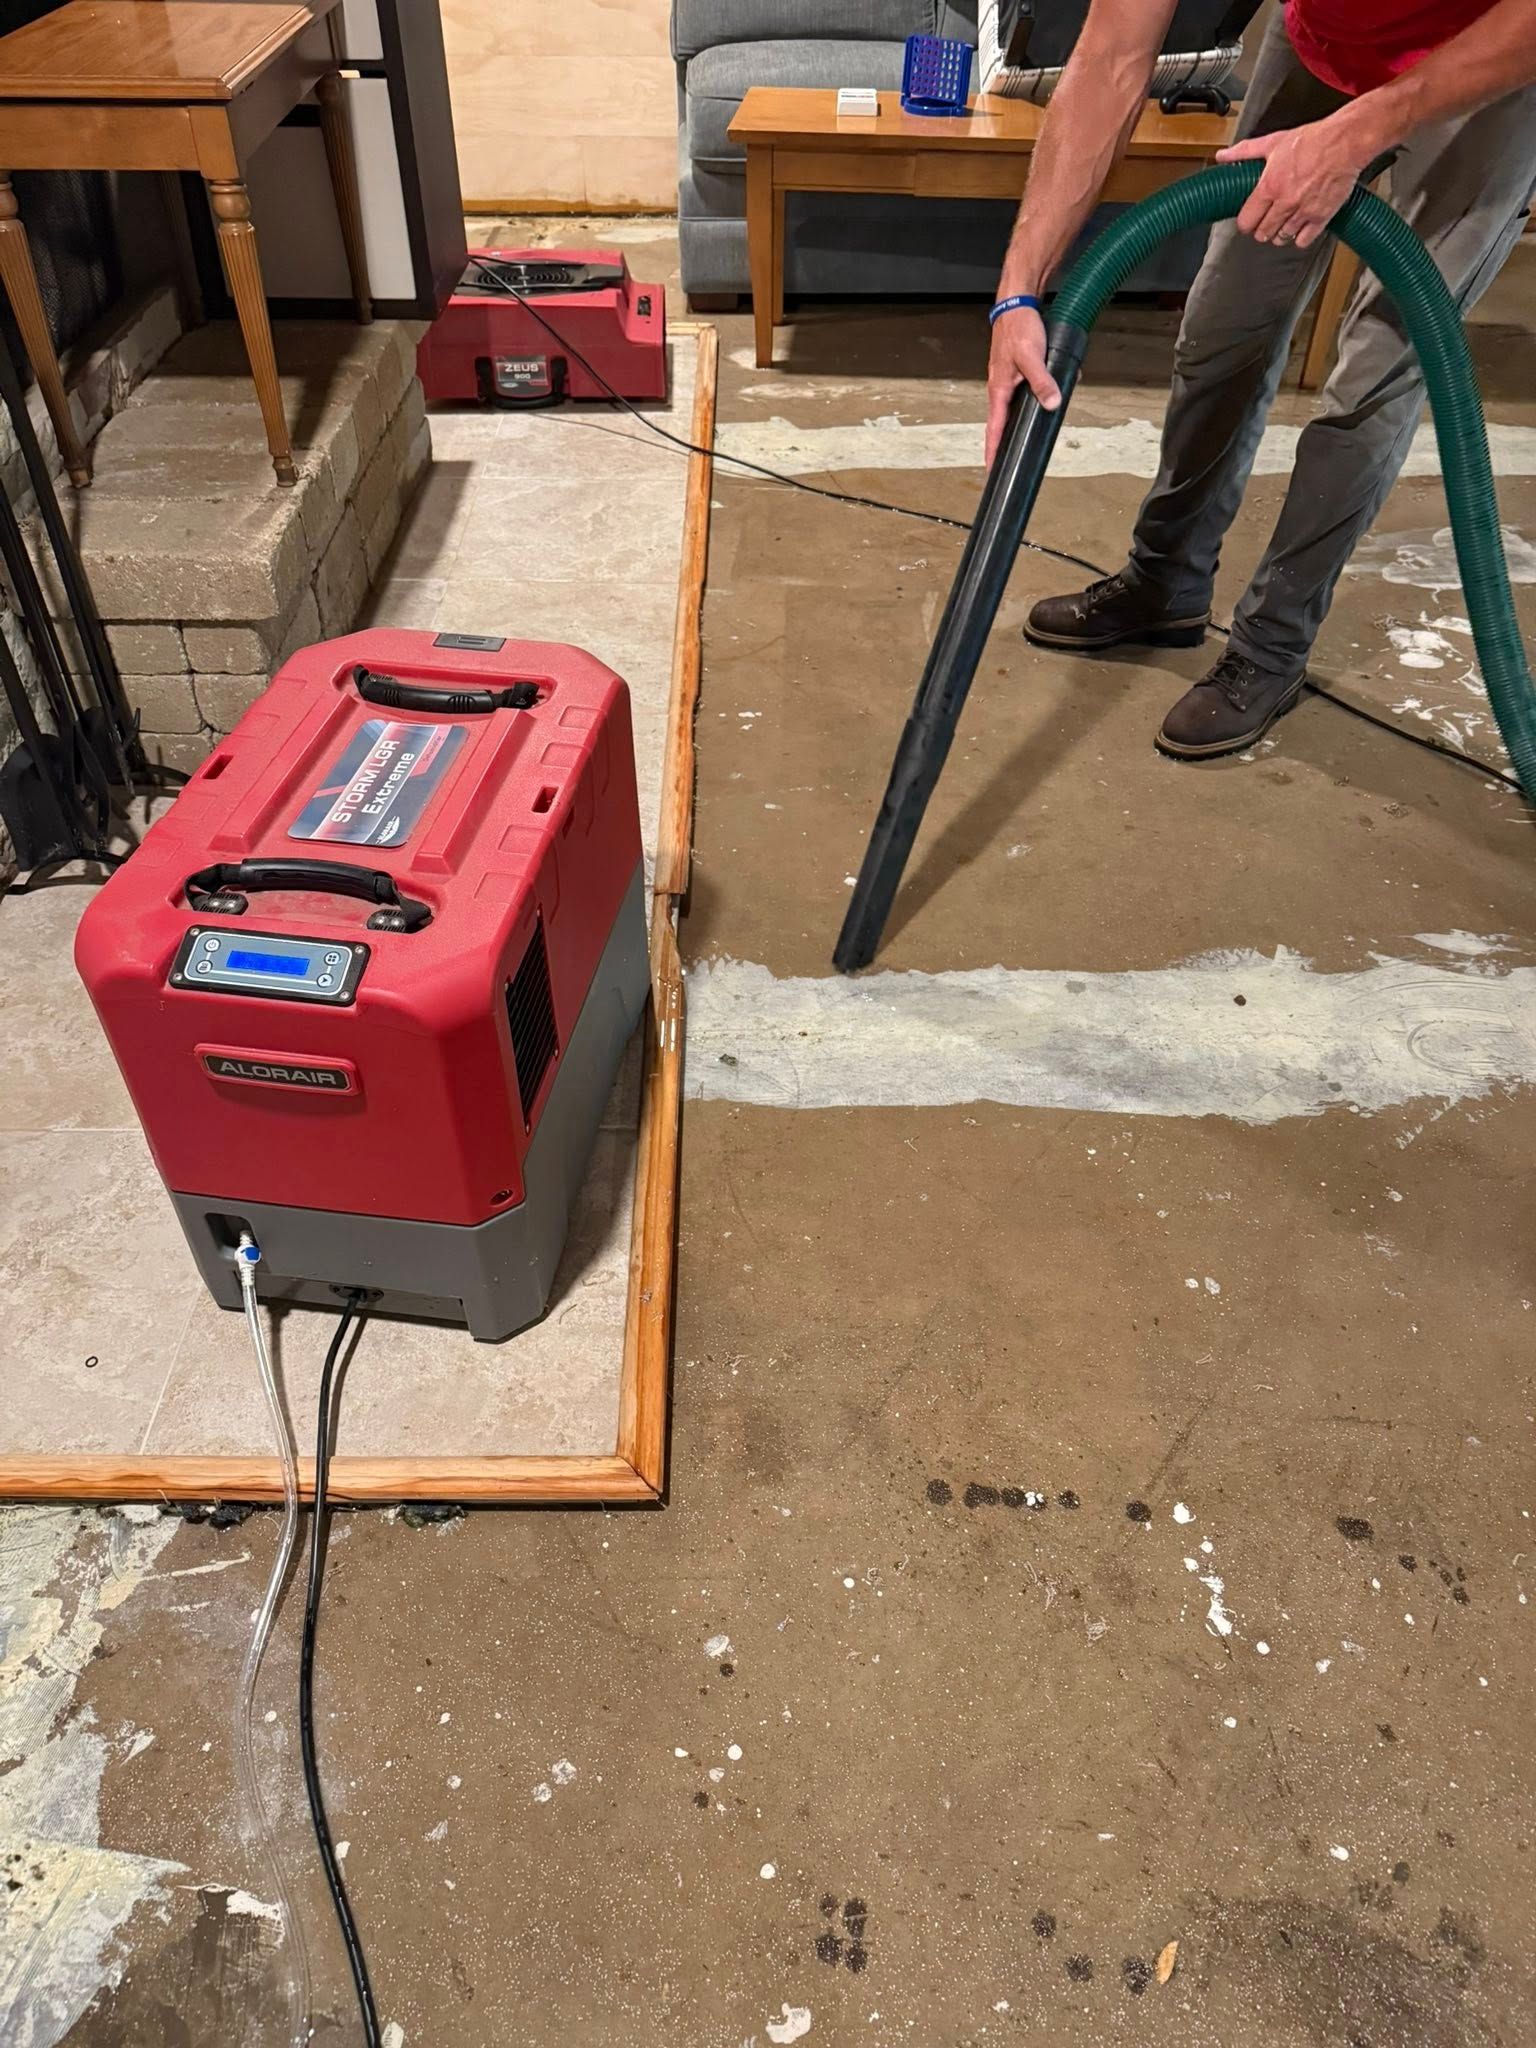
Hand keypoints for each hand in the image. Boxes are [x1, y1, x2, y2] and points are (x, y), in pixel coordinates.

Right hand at [985, 303, 1058, 466]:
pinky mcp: (1016, 372)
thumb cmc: (1019, 328)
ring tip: (1019, 442)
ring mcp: (1008, 381)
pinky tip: (1042, 403)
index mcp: (999, 389)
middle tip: (1003, 464)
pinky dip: (1031, 402)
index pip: (994, 428)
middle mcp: (1001, 388)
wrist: (1017, 304)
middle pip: (1000, 423)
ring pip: (1012, 409)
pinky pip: (1022, 393)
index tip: (992, 469)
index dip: (993, 450)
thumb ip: (1043, 381)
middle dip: (1001, 444)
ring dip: (1016, 424)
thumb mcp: (1032, 357)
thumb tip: (1053, 403)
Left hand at [1217, 111, 1376, 249]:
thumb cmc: (1312, 140)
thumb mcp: (1273, 142)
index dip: (1246, 223)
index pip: (1246, 221)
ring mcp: (1303, 212)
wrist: (1345, 141)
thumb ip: (1245, 152)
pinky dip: (1299, 238)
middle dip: (1261, 230)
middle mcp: (1285, 203)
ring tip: (1282, 223)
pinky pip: (1303, 240)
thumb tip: (1223, 156)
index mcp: (1270, 186)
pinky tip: (1300, 227)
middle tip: (1265, 222)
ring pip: (1282, 238)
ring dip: (1279, 234)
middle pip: (1263, 233)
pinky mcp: (1321, 217)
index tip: (1248, 221)